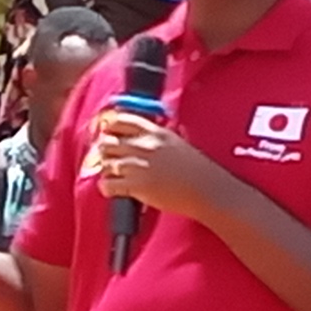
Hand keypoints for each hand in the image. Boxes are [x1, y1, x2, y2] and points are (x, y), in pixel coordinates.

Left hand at [94, 115, 242, 225]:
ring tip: (112, 175)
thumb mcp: (176, 143)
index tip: (108, 134)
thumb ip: (156, 137)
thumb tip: (140, 136)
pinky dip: (106, 187)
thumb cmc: (196, 169)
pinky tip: (111, 189)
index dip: (109, 127)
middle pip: (108, 141)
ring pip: (106, 162)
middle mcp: (145, 145)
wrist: (206, 189)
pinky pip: (108, 184)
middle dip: (104, 150)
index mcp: (155, 132)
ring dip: (105, 169)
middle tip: (108, 158)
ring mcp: (140, 165)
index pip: (120, 120)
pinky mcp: (137, 186)